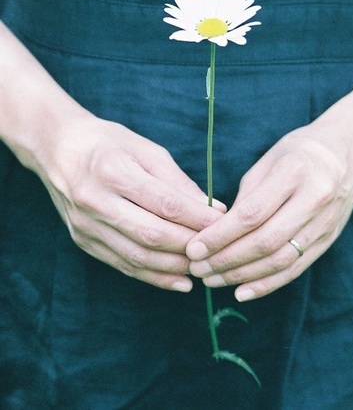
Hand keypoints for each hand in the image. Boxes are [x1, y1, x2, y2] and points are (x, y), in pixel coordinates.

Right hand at [35, 116, 224, 291]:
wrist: (57, 148)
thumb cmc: (110, 144)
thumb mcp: (147, 150)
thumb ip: (179, 182)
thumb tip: (214, 210)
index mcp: (113, 171)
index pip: (164, 202)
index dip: (197, 217)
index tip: (224, 223)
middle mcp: (95, 202)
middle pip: (151, 234)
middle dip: (190, 244)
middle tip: (218, 247)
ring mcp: (86, 226)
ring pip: (138, 256)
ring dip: (175, 266)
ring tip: (204, 267)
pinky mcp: (83, 242)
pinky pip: (123, 265)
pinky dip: (154, 277)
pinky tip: (180, 280)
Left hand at [186, 126, 352, 301]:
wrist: (348, 154)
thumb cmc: (300, 152)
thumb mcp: (269, 160)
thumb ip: (247, 196)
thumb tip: (218, 233)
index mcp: (296, 172)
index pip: (252, 214)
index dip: (220, 236)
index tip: (194, 248)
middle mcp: (315, 199)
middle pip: (266, 241)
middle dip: (227, 259)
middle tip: (198, 268)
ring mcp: (325, 222)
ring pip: (280, 259)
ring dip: (243, 275)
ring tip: (214, 280)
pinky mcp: (329, 238)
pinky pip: (296, 268)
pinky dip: (268, 283)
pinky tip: (243, 291)